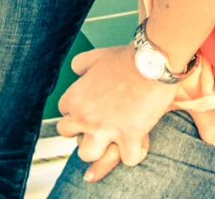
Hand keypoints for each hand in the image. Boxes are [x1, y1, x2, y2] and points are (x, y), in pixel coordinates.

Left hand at [54, 44, 214, 180]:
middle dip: (81, 131)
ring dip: (101, 149)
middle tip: (98, 126)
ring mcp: (106, 130)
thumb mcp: (97, 56)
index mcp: (77, 97)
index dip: (76, 111)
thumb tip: (76, 70)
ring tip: (114, 140)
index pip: (63, 112)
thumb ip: (82, 64)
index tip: (89, 109)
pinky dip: (136, 153)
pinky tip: (140, 142)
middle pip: (68, 135)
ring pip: (88, 155)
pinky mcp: (130, 137)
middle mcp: (86, 117)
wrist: (152, 62)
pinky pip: (128, 159)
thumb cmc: (127, 58)